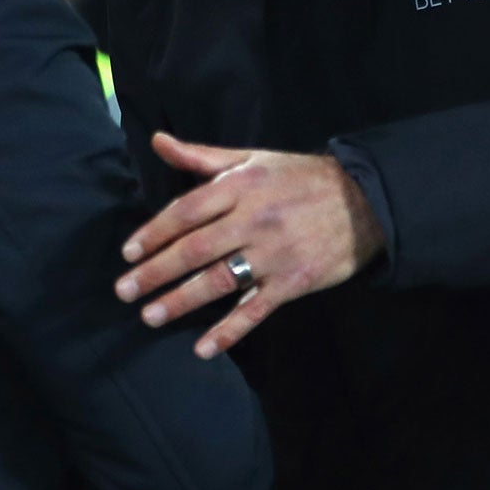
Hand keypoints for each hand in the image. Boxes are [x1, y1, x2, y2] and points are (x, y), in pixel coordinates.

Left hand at [117, 134, 385, 359]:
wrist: (365, 201)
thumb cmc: (300, 179)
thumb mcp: (252, 159)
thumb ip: (202, 157)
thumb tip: (158, 141)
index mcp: (240, 187)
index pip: (185, 212)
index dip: (154, 233)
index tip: (128, 253)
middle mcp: (253, 220)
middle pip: (194, 250)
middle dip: (155, 272)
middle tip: (124, 291)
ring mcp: (273, 254)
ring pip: (218, 281)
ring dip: (180, 301)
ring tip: (150, 317)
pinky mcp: (293, 282)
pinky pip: (255, 310)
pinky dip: (229, 331)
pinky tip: (203, 348)